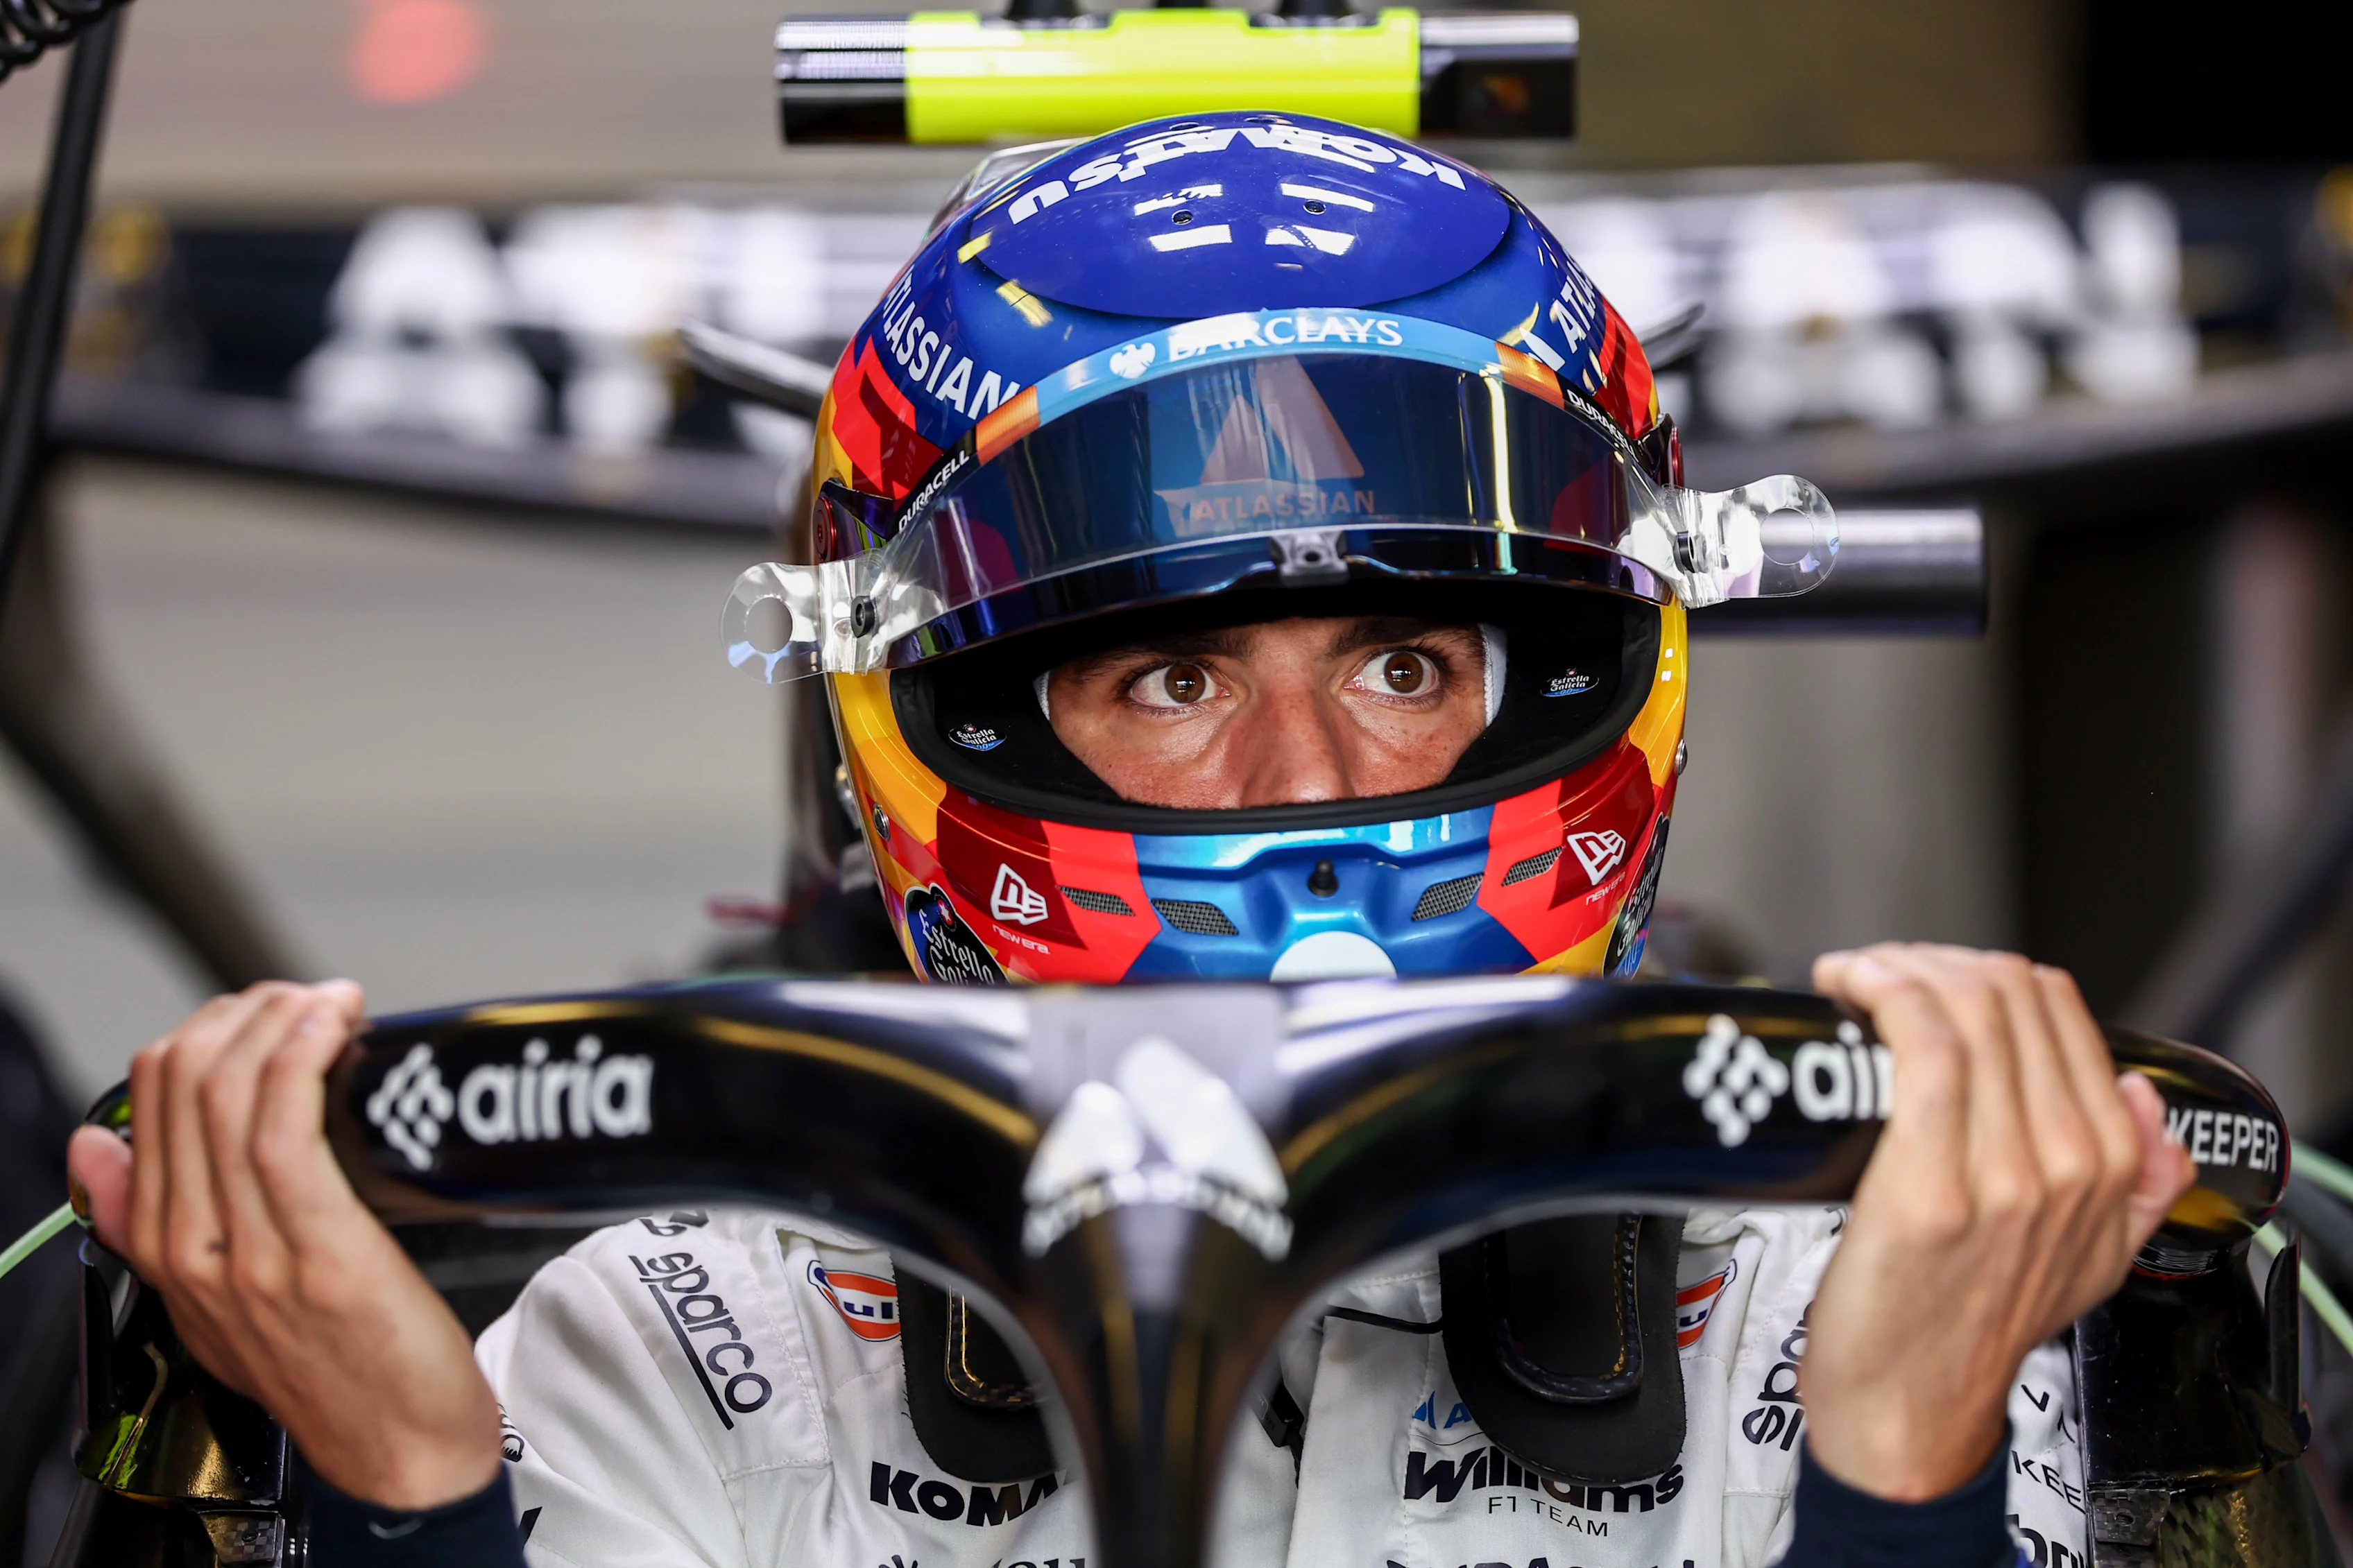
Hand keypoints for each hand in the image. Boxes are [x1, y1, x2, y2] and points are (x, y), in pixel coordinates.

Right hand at [67, 981, 500, 1509]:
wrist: (397, 1449)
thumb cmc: (332, 1365)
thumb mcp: (213, 1297)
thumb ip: (148, 1221)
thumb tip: (94, 1148)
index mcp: (167, 1248)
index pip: (150, 1099)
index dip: (212, 1029)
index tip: (274, 1012)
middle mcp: (195, 1248)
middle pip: (186, 1081)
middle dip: (250, 1012)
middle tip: (309, 1000)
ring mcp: (253, 1253)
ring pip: (230, 1094)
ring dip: (282, 1021)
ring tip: (329, 1003)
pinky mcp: (320, 1256)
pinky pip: (285, 1132)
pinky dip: (303, 1062)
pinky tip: (331, 1029)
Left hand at [1798, 944, 2194, 1500]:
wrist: (1913, 1408)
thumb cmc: (1972, 1326)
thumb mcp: (2093, 1262)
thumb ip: (2141, 1185)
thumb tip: (2142, 1098)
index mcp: (2110, 1166)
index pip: (2056, 1006)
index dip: (1978, 969)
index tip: (1923, 977)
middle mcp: (2067, 1161)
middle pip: (2005, 993)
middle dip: (1930, 960)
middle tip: (1877, 976)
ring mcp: (2002, 1173)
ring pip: (1963, 1006)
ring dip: (1897, 966)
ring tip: (1855, 980)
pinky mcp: (1930, 1185)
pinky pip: (1922, 1044)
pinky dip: (1882, 993)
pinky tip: (1849, 987)